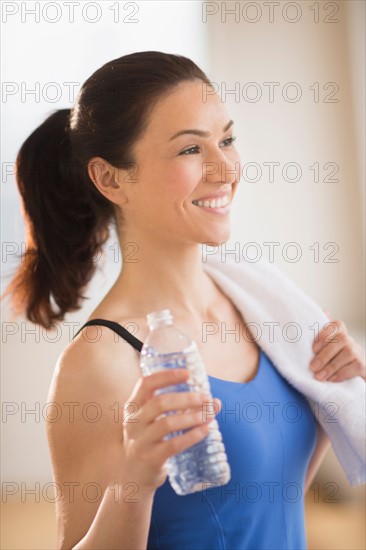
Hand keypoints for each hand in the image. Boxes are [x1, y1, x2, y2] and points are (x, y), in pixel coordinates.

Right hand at [121, 368, 220, 492]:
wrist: (132, 476)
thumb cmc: (148, 440)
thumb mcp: (151, 421)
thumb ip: (178, 408)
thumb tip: (214, 401)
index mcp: (132, 407)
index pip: (146, 384)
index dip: (167, 376)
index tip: (187, 373)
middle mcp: (133, 422)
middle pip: (160, 403)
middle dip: (186, 398)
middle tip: (206, 397)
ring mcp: (141, 441)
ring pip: (167, 423)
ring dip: (191, 417)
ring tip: (208, 415)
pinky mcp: (151, 459)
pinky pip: (173, 445)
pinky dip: (192, 436)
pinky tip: (205, 430)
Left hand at [310, 309, 365, 382]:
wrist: (349, 376)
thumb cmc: (331, 360)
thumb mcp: (323, 347)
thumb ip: (321, 335)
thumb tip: (323, 311)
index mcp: (339, 333)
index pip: (336, 325)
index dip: (325, 334)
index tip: (312, 348)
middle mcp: (350, 340)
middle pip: (340, 340)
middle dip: (324, 355)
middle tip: (313, 367)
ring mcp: (358, 352)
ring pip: (347, 353)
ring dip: (331, 366)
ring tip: (319, 376)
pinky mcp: (363, 365)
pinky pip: (355, 366)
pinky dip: (342, 373)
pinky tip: (332, 379)